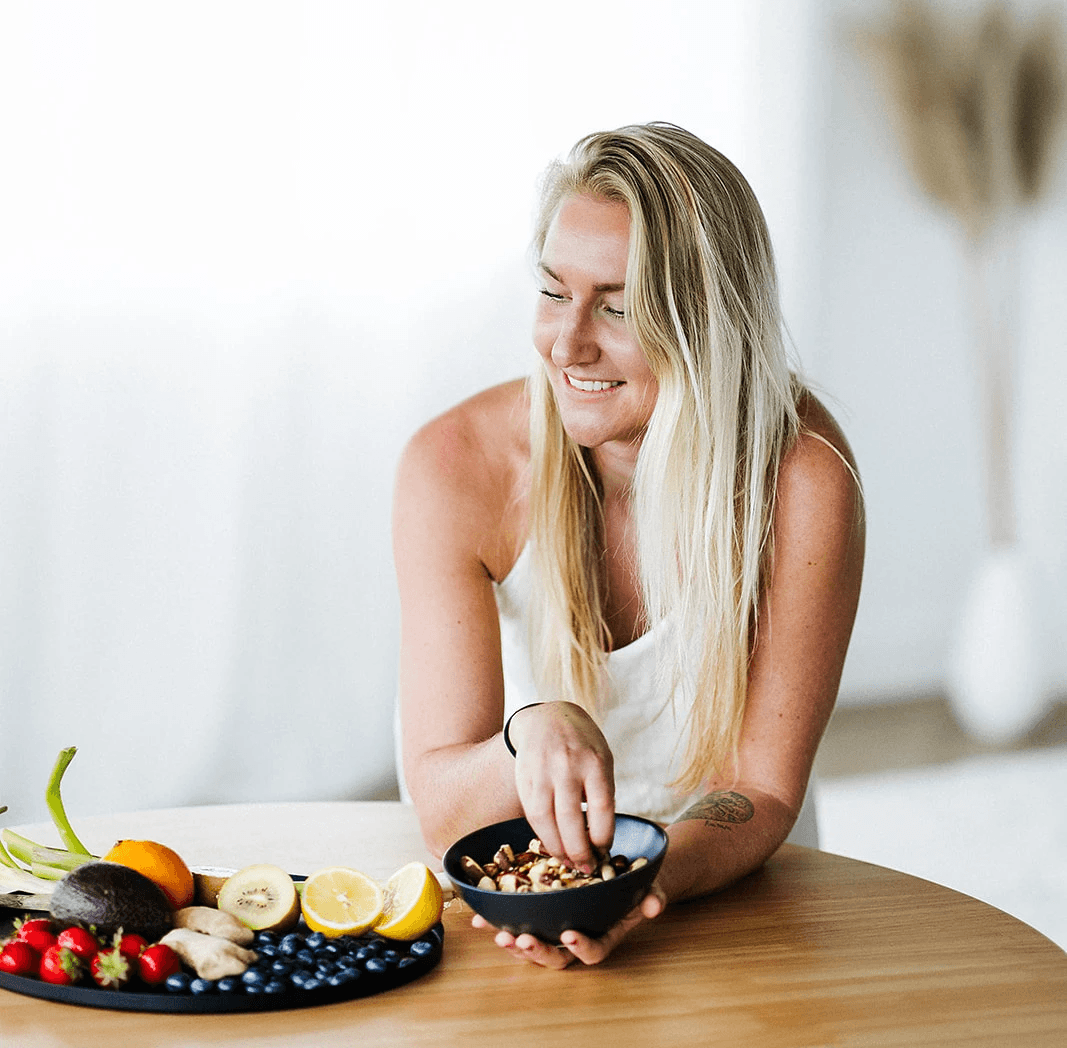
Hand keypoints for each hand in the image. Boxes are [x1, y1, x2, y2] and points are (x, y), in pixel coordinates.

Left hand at [470, 882, 666, 968]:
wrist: (620, 870)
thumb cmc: (635, 883)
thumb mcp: (648, 887)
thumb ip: (652, 897)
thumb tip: (655, 905)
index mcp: (603, 935)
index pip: (594, 952)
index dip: (582, 947)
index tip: (570, 935)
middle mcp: (577, 937)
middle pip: (557, 957)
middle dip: (539, 952)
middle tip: (524, 940)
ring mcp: (556, 928)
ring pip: (534, 945)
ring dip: (515, 943)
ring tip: (499, 936)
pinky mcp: (539, 915)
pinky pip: (519, 922)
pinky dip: (499, 922)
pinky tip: (481, 919)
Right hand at [508, 702, 614, 870]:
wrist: (547, 718)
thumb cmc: (582, 745)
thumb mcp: (602, 760)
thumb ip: (601, 793)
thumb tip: (599, 839)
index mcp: (595, 762)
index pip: (601, 807)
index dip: (603, 836)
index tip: (604, 850)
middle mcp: (567, 765)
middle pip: (571, 818)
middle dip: (579, 850)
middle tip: (586, 868)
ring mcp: (543, 771)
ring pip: (546, 819)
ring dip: (557, 848)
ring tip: (567, 861)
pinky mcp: (524, 778)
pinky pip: (532, 813)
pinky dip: (542, 834)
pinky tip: (551, 844)